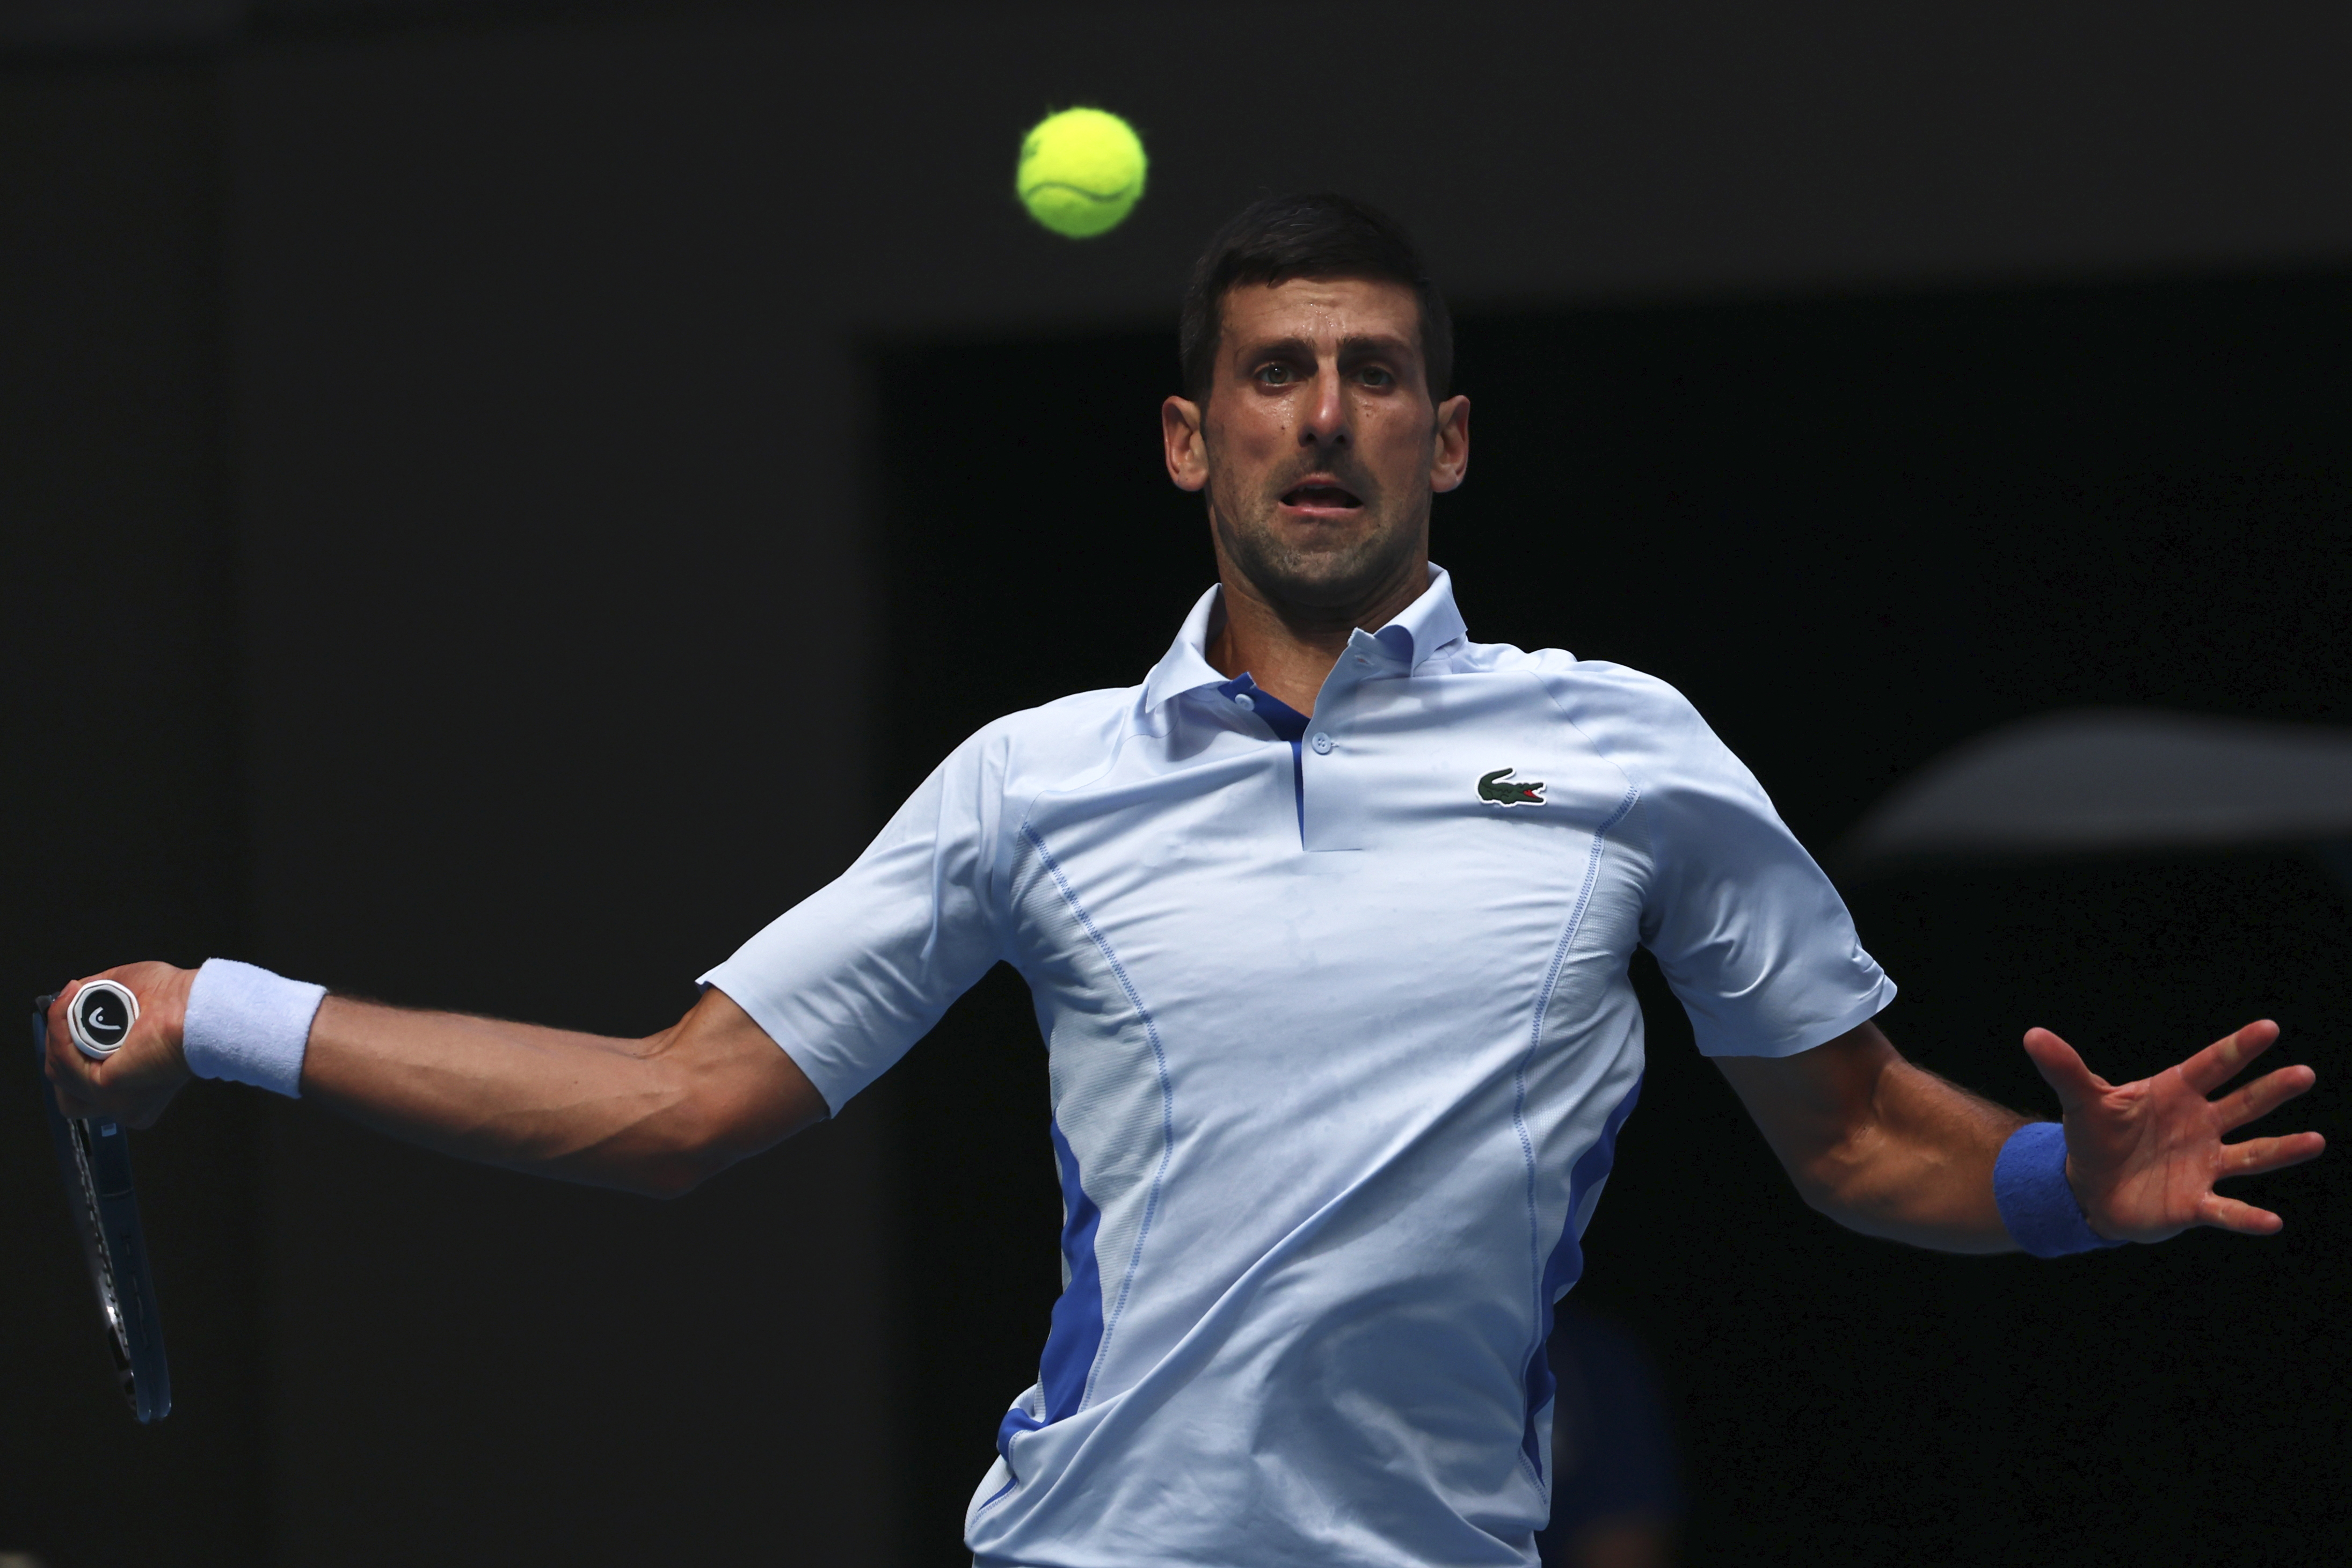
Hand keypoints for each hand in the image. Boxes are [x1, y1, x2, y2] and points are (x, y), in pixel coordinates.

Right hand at [45, 962, 197, 1128]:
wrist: (197, 1006)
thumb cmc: (176, 999)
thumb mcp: (124, 991)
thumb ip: (91, 999)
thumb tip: (68, 999)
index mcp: (133, 1085)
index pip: (81, 1090)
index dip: (66, 1056)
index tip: (65, 1026)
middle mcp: (125, 1101)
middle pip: (64, 1085)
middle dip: (58, 1044)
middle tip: (67, 1010)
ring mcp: (116, 1102)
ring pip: (60, 1073)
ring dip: (57, 1034)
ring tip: (70, 1002)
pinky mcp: (109, 1090)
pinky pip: (65, 1064)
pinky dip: (60, 1032)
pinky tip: (69, 1008)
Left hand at [2023, 1020, 2324, 1241]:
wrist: (2090, 1188)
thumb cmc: (2096, 1136)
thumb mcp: (2080, 1100)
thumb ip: (2064, 1068)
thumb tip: (2032, 1034)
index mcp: (2175, 1094)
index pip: (2211, 1066)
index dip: (2237, 1048)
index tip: (2268, 1028)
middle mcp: (2200, 1126)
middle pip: (2243, 1104)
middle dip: (2271, 1090)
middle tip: (2303, 1073)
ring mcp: (2204, 1165)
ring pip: (2251, 1155)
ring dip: (2282, 1149)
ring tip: (2315, 1140)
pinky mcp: (2196, 1203)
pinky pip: (2228, 1210)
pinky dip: (2247, 1217)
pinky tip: (2272, 1221)